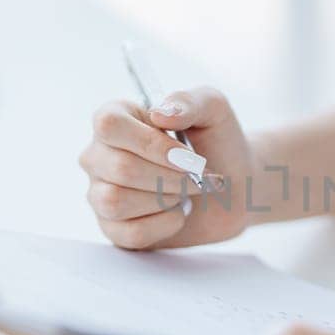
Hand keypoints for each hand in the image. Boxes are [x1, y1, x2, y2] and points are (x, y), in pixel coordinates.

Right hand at [80, 86, 256, 249]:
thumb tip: (160, 113)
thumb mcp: (213, 109)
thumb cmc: (217, 143)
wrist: (234, 187)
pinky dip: (164, 225)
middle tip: (199, 178)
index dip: (151, 144)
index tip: (188, 157)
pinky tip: (177, 213)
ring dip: (164, 200)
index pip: (109, 125)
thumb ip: (188, 101)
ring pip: (114, 201)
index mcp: (116, 119)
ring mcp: (101, 192)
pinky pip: (129, 233)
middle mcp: (99, 155)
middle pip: (119, 168)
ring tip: (184, 193)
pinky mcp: (114, 228)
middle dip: (170, 178)